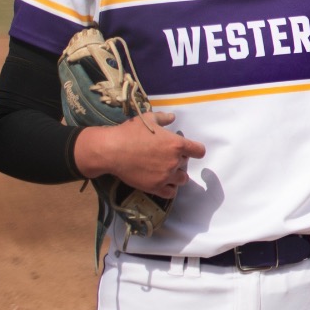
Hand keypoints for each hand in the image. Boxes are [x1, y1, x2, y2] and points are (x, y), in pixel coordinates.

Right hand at [74, 112, 204, 195]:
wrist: (111, 151)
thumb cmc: (129, 132)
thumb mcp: (147, 119)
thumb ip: (163, 118)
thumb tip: (173, 116)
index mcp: (176, 144)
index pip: (199, 151)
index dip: (194, 150)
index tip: (188, 150)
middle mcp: (174, 161)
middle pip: (186, 164)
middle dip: (178, 160)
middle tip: (165, 157)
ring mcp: (165, 175)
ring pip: (182, 179)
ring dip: (177, 175)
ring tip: (166, 171)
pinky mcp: (155, 187)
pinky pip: (171, 193)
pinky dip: (170, 189)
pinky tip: (163, 183)